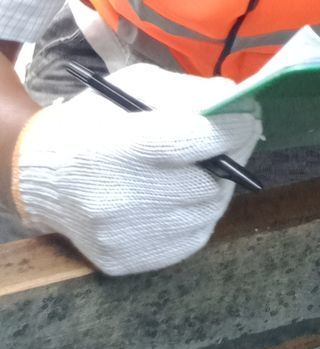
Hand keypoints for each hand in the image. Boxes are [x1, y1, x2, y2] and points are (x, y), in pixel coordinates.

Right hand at [10, 64, 259, 275]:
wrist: (41, 177)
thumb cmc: (94, 122)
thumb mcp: (134, 87)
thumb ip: (187, 91)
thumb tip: (233, 99)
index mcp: (120, 147)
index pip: (195, 141)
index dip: (232, 129)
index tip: (249, 117)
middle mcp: (121, 198)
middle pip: (209, 182)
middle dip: (233, 156)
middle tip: (239, 138)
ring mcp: (124, 236)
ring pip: (207, 212)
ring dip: (219, 185)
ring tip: (209, 165)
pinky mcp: (126, 261)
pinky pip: (191, 238)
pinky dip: (199, 214)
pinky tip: (186, 194)